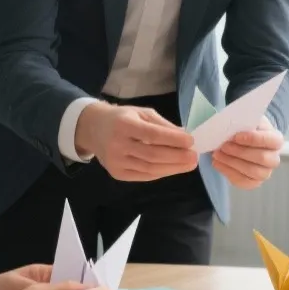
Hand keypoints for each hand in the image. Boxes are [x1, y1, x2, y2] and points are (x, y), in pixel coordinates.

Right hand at [76, 103, 197, 181]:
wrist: (94, 129)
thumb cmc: (122, 118)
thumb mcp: (141, 113)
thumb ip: (162, 125)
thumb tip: (185, 135)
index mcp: (124, 124)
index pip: (152, 135)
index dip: (173, 139)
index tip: (191, 141)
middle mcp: (118, 144)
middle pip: (152, 155)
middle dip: (177, 157)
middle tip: (195, 156)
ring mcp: (116, 161)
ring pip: (149, 168)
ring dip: (173, 168)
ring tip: (189, 164)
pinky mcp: (117, 173)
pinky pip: (144, 175)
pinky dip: (161, 173)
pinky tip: (173, 168)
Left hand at [212, 120, 282, 188]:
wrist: (243, 141)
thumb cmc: (246, 129)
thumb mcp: (246, 120)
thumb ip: (242, 122)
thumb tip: (231, 127)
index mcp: (276, 140)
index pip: (271, 141)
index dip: (254, 139)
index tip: (236, 136)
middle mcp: (274, 158)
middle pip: (262, 158)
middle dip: (240, 152)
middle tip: (223, 146)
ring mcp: (265, 172)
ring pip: (253, 172)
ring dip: (232, 163)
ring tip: (217, 154)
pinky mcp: (254, 182)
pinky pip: (243, 181)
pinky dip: (228, 172)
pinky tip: (217, 163)